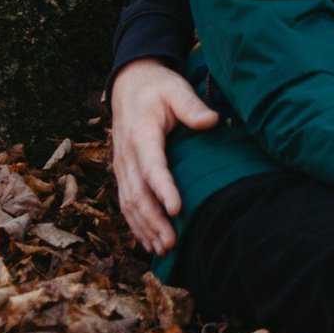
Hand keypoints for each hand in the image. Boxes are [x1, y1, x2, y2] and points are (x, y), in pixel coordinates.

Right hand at [111, 59, 220, 255]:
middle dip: (154, 220)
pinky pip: (126, 202)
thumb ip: (192, 105)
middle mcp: (127, 154)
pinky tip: (148, 242)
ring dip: (144, 228)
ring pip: (129, 203)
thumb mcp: (176, 88)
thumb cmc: (158, 87)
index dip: (163, 188)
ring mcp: (122, 165)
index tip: (177, 208)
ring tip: (163, 249)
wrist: (129, 83)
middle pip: (137, 193)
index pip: (151, 165)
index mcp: (141, 134)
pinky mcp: (123, 172)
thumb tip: (211, 120)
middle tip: (172, 242)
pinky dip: (135, 224)